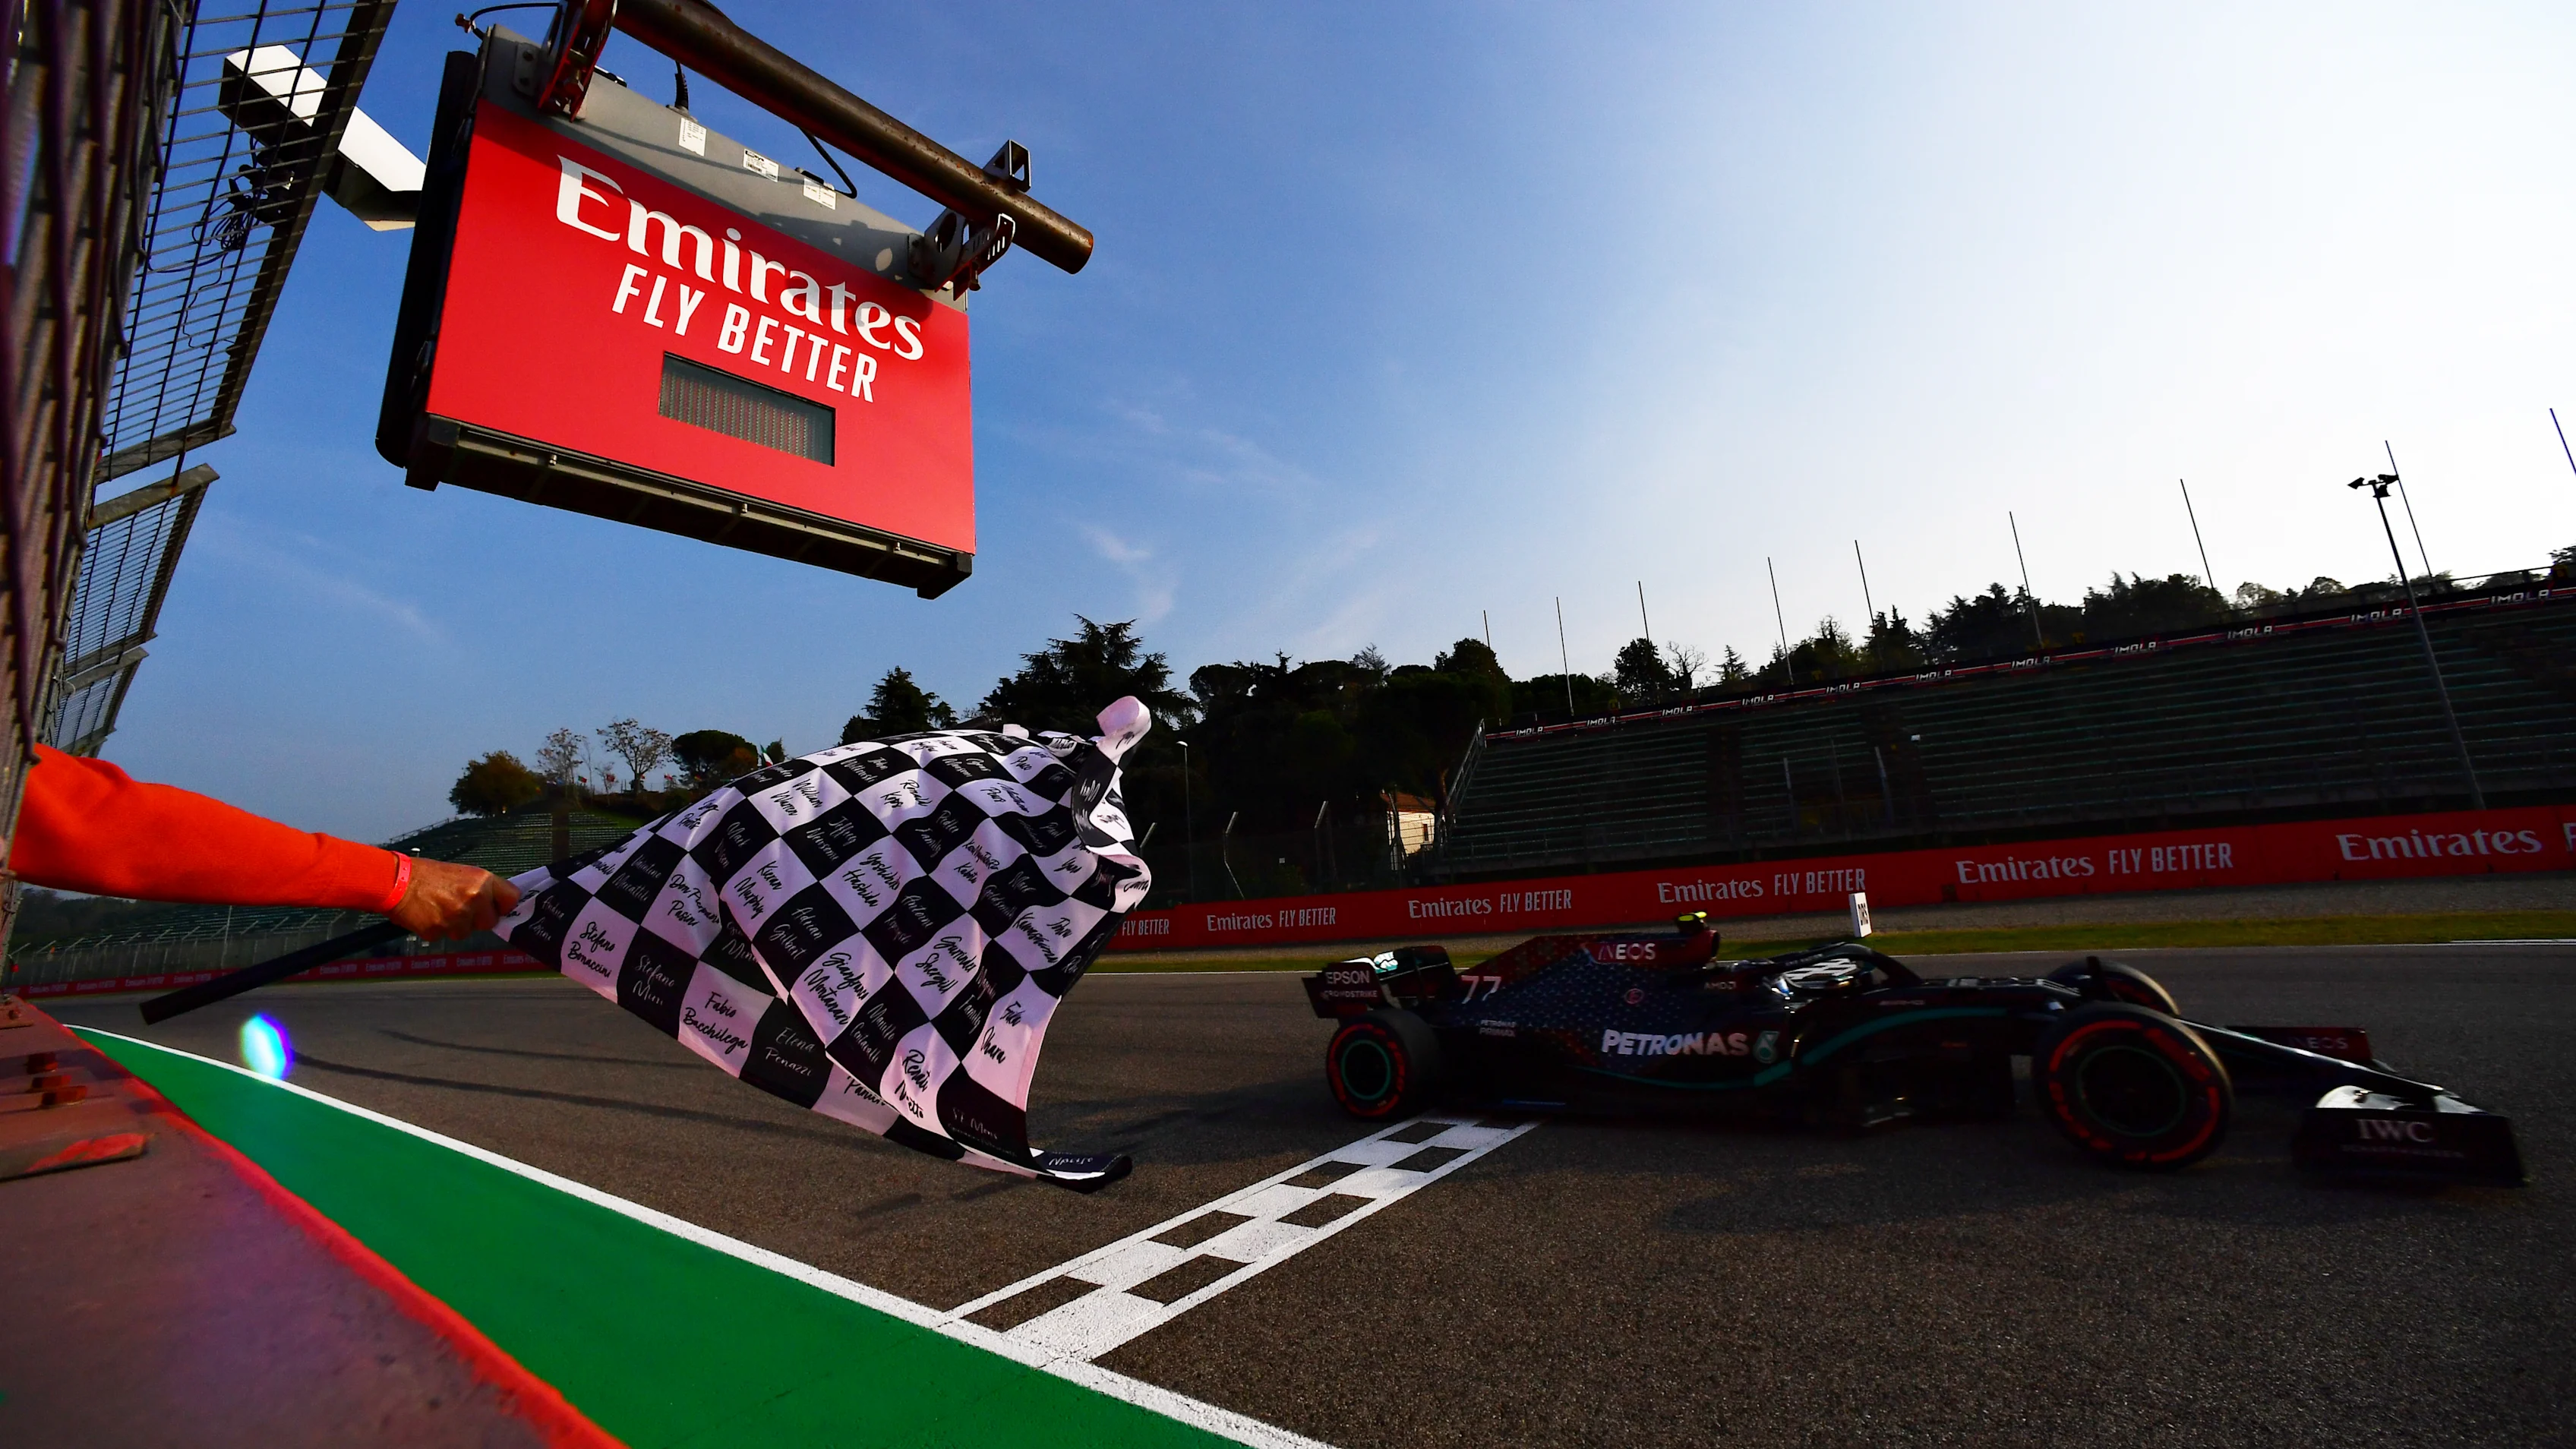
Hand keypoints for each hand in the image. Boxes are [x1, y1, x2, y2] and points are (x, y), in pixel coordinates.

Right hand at [388, 857, 520, 940]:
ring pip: (466, 932)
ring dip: (456, 925)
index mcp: (482, 882)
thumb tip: (494, 903)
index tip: (497, 907)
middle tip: (461, 908)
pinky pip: (445, 936)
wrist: (396, 881)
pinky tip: (428, 915)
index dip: (503, 905)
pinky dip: (438, 929)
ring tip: (440, 909)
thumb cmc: (427, 874)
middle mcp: (474, 900)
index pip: (511, 899)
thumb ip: (481, 888)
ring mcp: (456, 918)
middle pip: (490, 922)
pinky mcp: (438, 932)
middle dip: (478, 919)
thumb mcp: (461, 873)